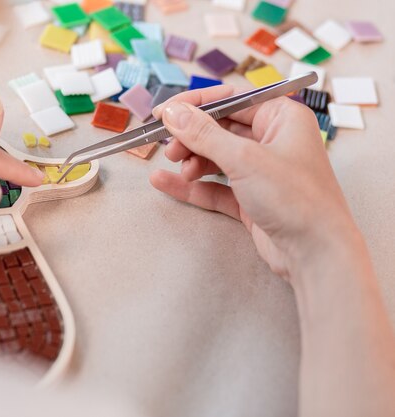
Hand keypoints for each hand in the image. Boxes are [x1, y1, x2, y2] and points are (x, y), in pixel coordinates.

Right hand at [150, 86, 359, 280]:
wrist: (316, 253)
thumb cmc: (295, 198)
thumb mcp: (244, 159)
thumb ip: (204, 134)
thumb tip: (173, 112)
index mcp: (282, 118)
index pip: (230, 100)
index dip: (194, 105)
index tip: (163, 113)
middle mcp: (272, 141)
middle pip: (220, 129)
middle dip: (191, 138)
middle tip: (169, 148)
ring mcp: (261, 172)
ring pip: (215, 158)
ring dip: (192, 161)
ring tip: (180, 169)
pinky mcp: (250, 199)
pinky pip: (214, 186)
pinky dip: (191, 185)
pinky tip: (164, 182)